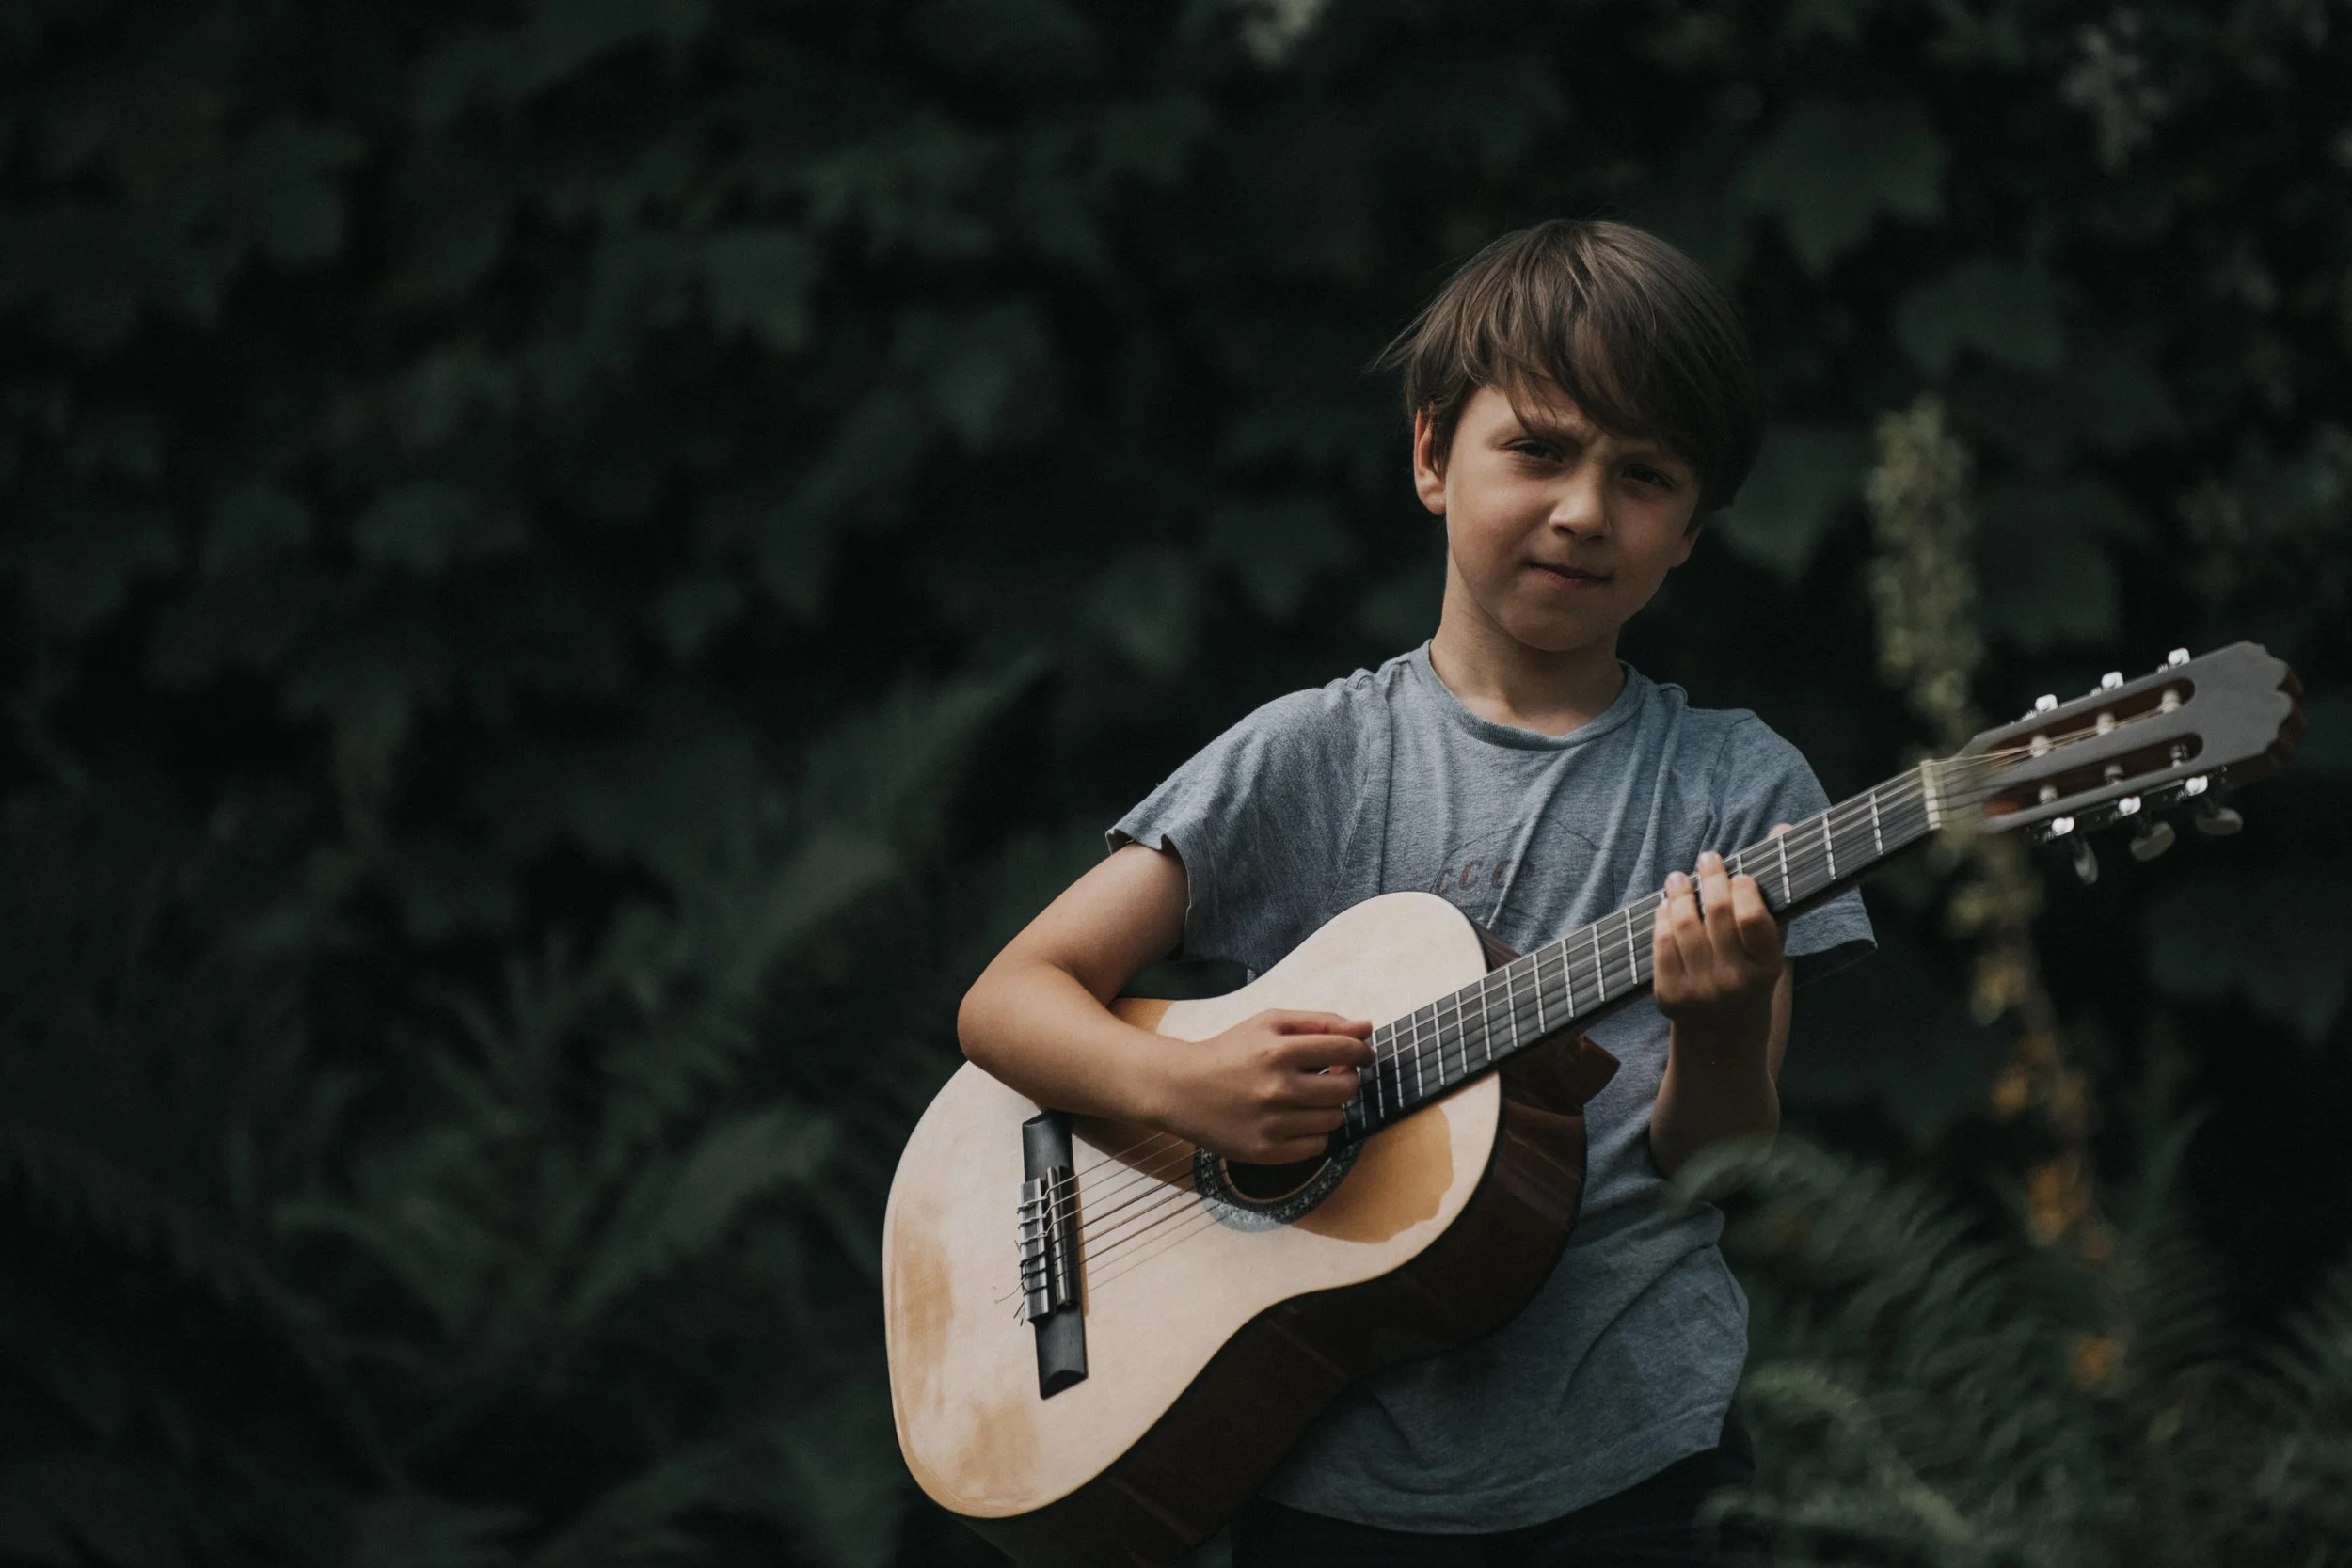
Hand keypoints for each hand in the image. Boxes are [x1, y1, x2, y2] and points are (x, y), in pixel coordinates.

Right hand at [1152, 1010, 1372, 1164]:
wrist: (1181, 1089)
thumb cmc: (1230, 1052)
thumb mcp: (1268, 1023)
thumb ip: (1319, 1022)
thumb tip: (1366, 1027)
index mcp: (1279, 1051)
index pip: (1346, 1050)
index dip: (1361, 1051)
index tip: (1359, 1055)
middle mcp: (1277, 1088)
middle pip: (1346, 1088)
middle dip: (1346, 1079)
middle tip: (1331, 1077)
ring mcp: (1272, 1123)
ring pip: (1334, 1119)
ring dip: (1329, 1107)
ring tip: (1307, 1099)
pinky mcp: (1266, 1152)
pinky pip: (1317, 1146)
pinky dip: (1315, 1133)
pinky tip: (1297, 1120)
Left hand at [1652, 839, 1785, 1048]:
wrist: (1723, 1036)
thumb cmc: (1752, 975)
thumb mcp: (1772, 942)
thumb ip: (1776, 891)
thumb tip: (1783, 827)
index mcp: (1767, 968)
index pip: (1754, 918)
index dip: (1744, 888)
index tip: (1739, 872)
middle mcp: (1734, 983)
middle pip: (1716, 915)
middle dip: (1710, 879)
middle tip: (1708, 859)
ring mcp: (1699, 991)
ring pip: (1683, 925)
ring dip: (1679, 894)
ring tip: (1678, 879)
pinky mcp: (1668, 996)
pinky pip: (1660, 944)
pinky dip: (1661, 919)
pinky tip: (1666, 906)